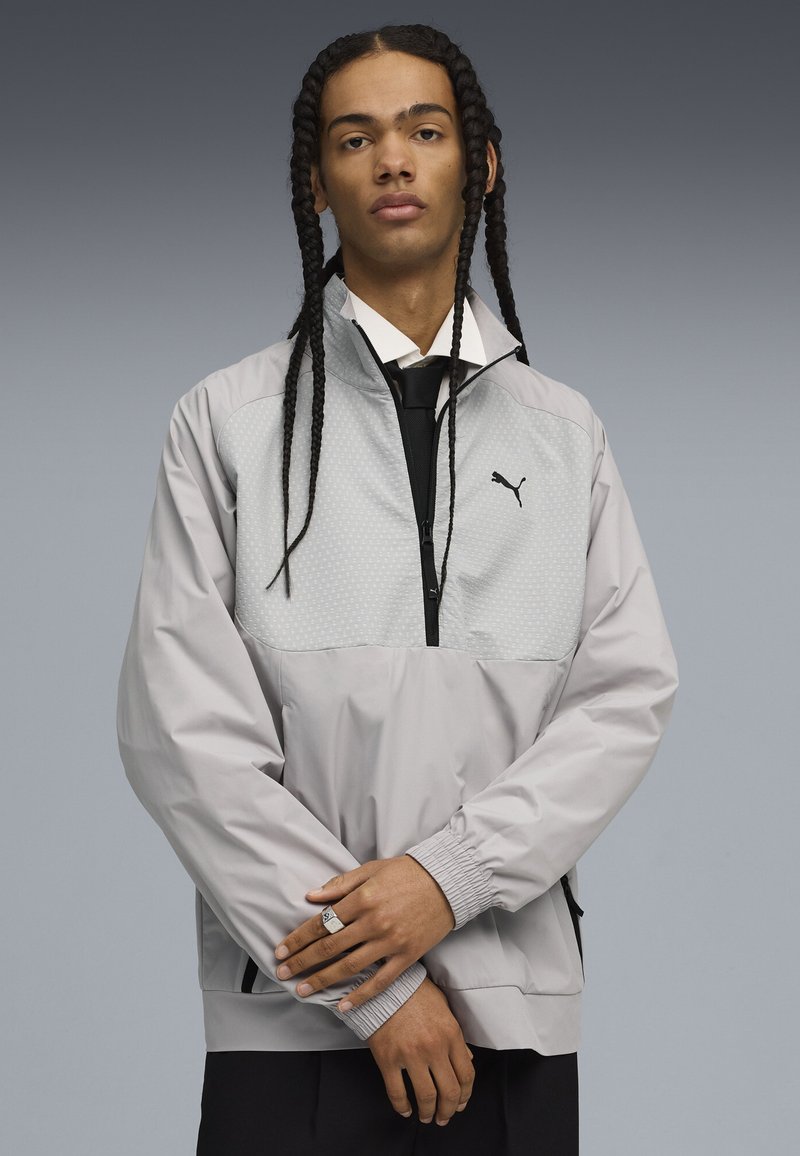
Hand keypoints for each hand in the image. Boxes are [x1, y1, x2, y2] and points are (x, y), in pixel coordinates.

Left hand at [273, 855, 455, 1011]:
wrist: (447, 881)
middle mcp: (374, 922)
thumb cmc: (407, 873)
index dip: (298, 938)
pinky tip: (343, 1006)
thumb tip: (310, 896)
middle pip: (329, 948)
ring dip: (322, 981)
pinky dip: (360, 995)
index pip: (322, 923)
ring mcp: (391, 942)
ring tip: (302, 990)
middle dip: (302, 961)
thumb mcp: (371, 870)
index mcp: (363, 899)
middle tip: (282, 972)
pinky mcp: (407, 956)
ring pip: (349, 967)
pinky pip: (380, 981)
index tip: (280, 950)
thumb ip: (340, 885)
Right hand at [367, 977, 474, 1124]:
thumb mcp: (444, 1008)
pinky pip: (397, 1093)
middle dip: (448, 1110)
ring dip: (428, 1113)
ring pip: (426, 1097)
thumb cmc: (415, 993)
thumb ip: (456, 1036)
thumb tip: (466, 1060)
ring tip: (426, 1117)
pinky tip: (405, 1110)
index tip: (460, 1104)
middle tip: (444, 1117)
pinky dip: (402, 1107)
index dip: (465, 1095)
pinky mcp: (388, 1059)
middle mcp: (434, 1047)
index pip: (466, 1075)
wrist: (385, 985)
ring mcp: (410, 1055)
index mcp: (450, 1034)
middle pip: (449, 1092)